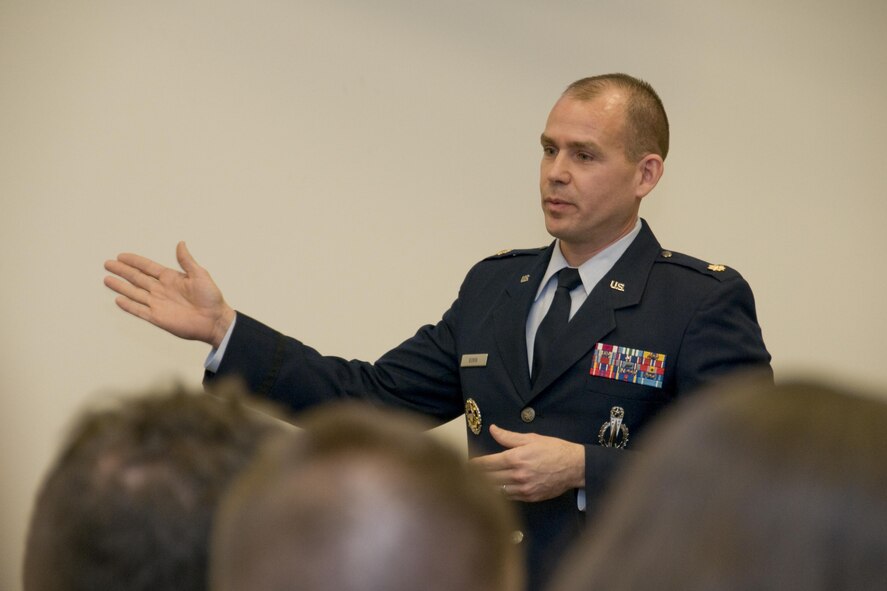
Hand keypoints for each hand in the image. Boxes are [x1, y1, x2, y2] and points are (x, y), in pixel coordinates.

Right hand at [104, 241, 234, 347]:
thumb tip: (181, 243)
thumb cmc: (211, 297)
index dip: (134, 261)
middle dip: (122, 271)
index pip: (147, 267)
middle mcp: (161, 289)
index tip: (121, 256)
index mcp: (170, 278)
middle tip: (107, 264)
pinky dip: (129, 305)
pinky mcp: (158, 317)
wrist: (214, 320)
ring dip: (121, 286)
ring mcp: (158, 304)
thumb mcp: (200, 274)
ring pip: (134, 292)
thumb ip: (187, 260)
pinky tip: (118, 299)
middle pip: (137, 278)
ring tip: (107, 279)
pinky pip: (139, 310)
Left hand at [470, 424, 584, 502]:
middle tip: (467, 474)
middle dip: (477, 476)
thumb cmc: (554, 450)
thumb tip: (493, 429)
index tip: (467, 464)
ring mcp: (523, 489)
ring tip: (477, 483)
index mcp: (516, 458)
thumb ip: (509, 437)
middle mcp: (518, 475)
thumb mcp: (531, 438)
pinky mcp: (530, 497)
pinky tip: (496, 489)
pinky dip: (501, 493)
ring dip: (486, 487)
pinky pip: (509, 497)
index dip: (474, 464)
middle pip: (489, 478)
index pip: (488, 463)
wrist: (574, 467)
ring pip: (497, 490)